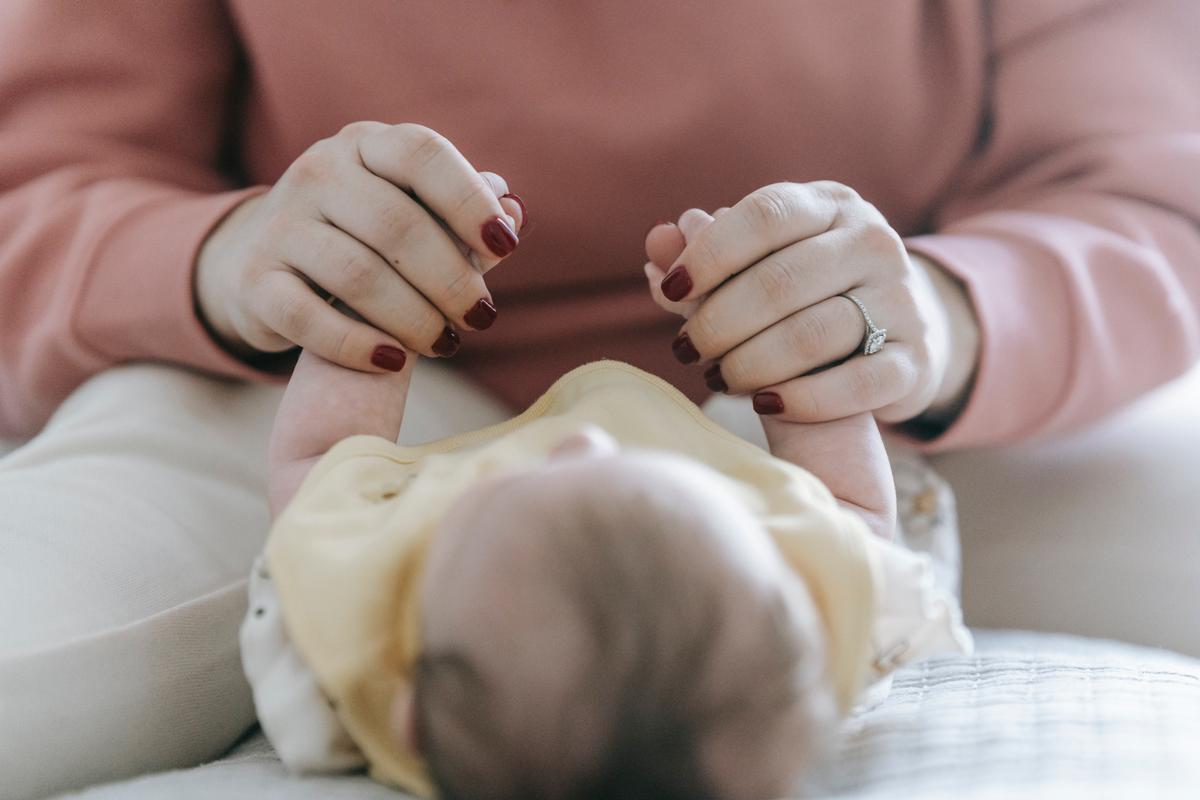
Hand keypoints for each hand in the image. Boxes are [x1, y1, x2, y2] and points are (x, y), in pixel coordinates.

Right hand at [195, 122, 526, 370]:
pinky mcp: (256, 282)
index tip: (507, 245)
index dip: (469, 199)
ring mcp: (280, 225)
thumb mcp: (410, 210)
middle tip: (482, 317)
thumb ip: (461, 214)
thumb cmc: (363, 236)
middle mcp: (318, 172)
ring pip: (358, 276)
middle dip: (451, 278)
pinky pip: (309, 318)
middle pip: (397, 225)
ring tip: (446, 343)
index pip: (421, 154)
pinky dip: (358, 345)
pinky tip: (393, 362)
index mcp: (365, 144)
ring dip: (414, 318)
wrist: (261, 262)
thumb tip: (515, 213)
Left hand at [643, 182, 967, 424]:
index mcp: (831, 204)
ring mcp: (902, 300)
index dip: (710, 253)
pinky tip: (765, 404)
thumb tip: (657, 241)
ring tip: (718, 378)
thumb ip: (704, 255)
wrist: (898, 331)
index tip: (671, 290)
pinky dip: (802, 399)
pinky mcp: (916, 360)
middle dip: (719, 321)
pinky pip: (858, 383)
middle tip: (685, 349)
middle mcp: (874, 241)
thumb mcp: (758, 261)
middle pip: (782, 281)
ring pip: (814, 334)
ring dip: (750, 363)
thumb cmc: (805, 290)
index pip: (766, 215)